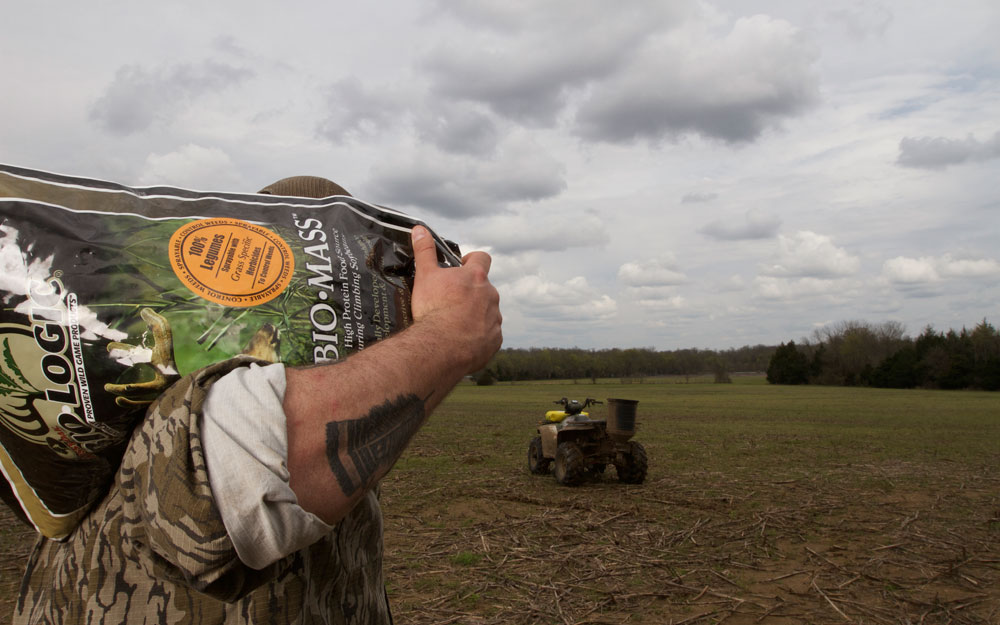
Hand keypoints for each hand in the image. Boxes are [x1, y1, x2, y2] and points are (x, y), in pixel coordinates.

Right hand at [410, 226, 501, 372]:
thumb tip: (420, 229)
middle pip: (484, 288)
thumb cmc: (433, 308)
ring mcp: (495, 318)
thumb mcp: (424, 276)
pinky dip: (479, 335)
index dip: (472, 260)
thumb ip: (424, 251)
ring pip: (488, 312)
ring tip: (455, 324)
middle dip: (471, 292)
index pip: (482, 258)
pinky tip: (463, 340)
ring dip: (476, 314)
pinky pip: (490, 334)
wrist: (440, 346)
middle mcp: (491, 295)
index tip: (461, 266)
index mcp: (476, 277)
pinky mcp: (495, 339)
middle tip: (451, 301)